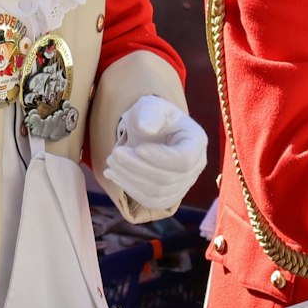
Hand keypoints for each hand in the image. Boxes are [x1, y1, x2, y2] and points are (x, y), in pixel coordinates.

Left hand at [101, 94, 207, 210]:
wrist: (150, 131)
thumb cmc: (152, 116)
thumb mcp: (150, 106)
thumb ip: (150, 113)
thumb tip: (146, 127)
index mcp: (196, 141)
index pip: (184, 159)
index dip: (160, 158)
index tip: (137, 148)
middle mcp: (196, 166)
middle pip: (168, 178)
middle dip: (137, 167)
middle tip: (115, 154)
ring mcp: (184, 184)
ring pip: (158, 192)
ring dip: (130, 179)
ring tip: (111, 163)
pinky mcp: (169, 195)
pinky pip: (151, 200)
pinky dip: (130, 189)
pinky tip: (114, 175)